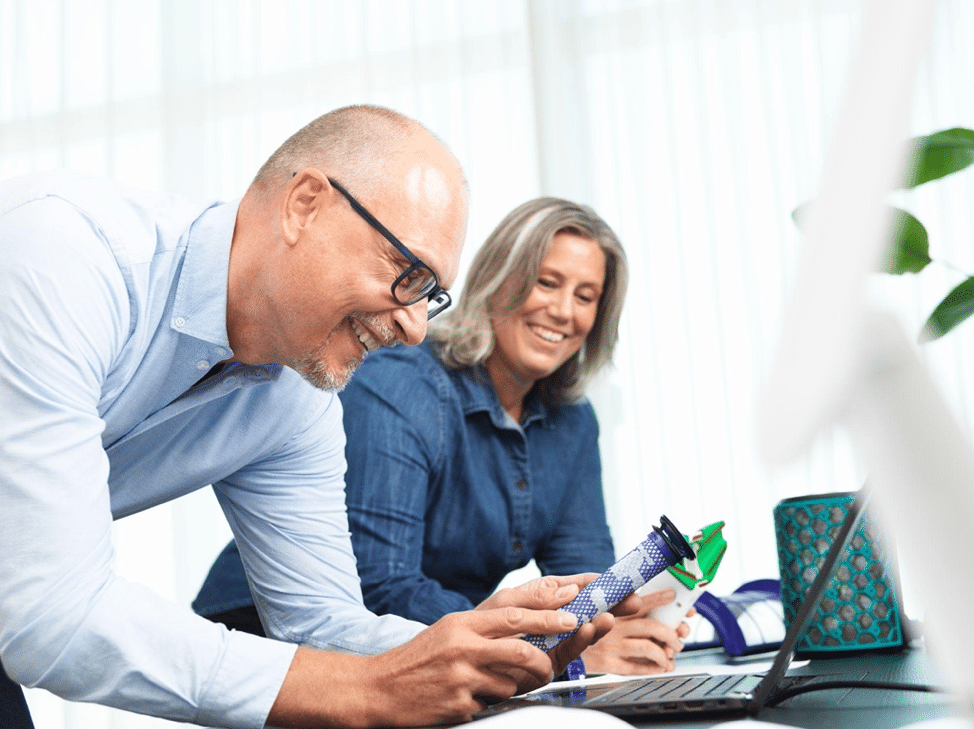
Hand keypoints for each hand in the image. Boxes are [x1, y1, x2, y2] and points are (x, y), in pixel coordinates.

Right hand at [267, 600, 584, 727]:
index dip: (546, 616)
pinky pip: (490, 704)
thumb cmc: (418, 660)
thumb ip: (483, 630)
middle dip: (544, 660)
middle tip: (550, 665)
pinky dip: (487, 703)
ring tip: (492, 684)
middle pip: (521, 650)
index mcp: (462, 624)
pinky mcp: (457, 704)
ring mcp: (460, 677)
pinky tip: (467, 698)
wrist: (377, 688)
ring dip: (512, 686)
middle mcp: (463, 646)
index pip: (513, 615)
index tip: (571, 617)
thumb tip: (527, 630)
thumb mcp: (448, 633)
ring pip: (511, 682)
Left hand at [478, 573, 641, 691]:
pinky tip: (587, 629)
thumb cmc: (483, 623)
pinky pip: (570, 650)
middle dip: (612, 604)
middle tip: (632, 601)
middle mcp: (556, 618)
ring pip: (584, 629)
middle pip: (590, 608)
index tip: (622, 579)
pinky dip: (580, 640)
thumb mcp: (509, 601)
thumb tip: (571, 589)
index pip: (580, 585)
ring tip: (609, 616)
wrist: (466, 657)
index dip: (601, 582)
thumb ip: (538, 596)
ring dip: (599, 623)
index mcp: (546, 595)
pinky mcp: (551, 661)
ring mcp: (555, 639)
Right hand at [581, 590, 691, 675]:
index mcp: (611, 608)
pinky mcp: (610, 664)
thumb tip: (644, 599)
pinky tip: (661, 666)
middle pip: (650, 626)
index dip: (660, 598)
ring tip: (671, 652)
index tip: (674, 596)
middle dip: (670, 632)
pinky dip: (655, 668)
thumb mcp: (595, 608)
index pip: (640, 601)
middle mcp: (613, 626)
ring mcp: (612, 646)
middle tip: (679, 635)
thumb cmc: (583, 626)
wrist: (561, 648)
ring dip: (665, 651)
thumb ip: (617, 603)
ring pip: (647, 647)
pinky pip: (637, 668)